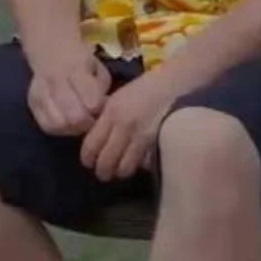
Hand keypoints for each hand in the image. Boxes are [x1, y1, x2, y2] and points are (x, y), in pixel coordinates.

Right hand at [25, 44, 111, 136]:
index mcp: (76, 69)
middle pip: (74, 117)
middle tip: (91, 119)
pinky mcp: (32, 103)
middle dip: (87, 123)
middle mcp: (55, 80)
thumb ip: (101, 90)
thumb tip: (101, 112)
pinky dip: (60, 129)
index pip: (91, 101)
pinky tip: (67, 122)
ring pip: (58, 124)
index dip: (99, 110)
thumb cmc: (79, 62)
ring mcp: (40, 93)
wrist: (49, 51)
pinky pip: (47, 126)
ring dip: (73, 128)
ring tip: (80, 122)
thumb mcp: (98, 69)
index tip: (101, 109)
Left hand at [79, 65, 182, 180]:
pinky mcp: (159, 144)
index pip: (91, 144)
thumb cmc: (143, 91)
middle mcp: (125, 127)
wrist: (173, 87)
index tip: (88, 163)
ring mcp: (143, 137)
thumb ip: (105, 118)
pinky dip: (139, 167)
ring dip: (120, 172)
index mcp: (111, 113)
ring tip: (119, 171)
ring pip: (125, 166)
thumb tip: (94, 138)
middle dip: (102, 171)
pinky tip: (137, 164)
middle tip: (103, 173)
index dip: (87, 159)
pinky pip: (144, 163)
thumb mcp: (117, 99)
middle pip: (106, 160)